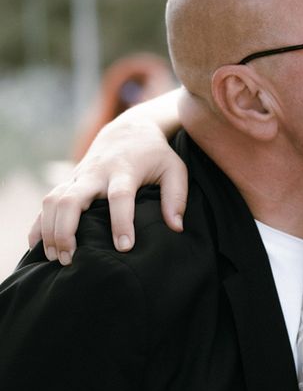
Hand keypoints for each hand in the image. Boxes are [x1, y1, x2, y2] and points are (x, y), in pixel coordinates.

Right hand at [29, 97, 187, 264]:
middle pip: (72, 199)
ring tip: (57, 258)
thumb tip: (176, 227)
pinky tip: (37, 246)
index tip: (124, 247)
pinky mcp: (68, 182)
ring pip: (52, 201)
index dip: (121, 222)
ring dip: (50, 230)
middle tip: (71, 259)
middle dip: (67, 230)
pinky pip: (45, 203)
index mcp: (124, 170)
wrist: (129, 131)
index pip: (120, 196)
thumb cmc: (156, 155)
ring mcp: (78, 177)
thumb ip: (177, 197)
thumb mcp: (174, 169)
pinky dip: (38, 224)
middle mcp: (96, 173)